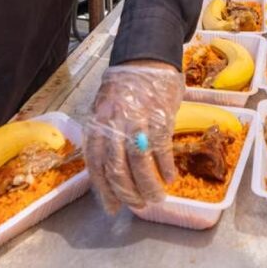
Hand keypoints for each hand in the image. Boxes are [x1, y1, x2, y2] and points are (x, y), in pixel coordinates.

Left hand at [82, 62, 182, 212]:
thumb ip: (104, 137)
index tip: (112, 208)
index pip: (96, 165)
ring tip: (156, 198)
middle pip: (117, 169)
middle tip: (138, 205)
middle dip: (127, 194)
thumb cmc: (125, 88)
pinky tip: (170, 178)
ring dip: (149, 187)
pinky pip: (161, 149)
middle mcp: (113, 124)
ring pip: (140, 164)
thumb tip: (109, 172)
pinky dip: (165, 167)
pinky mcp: (159, 118)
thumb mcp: (105, 110)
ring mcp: (137, 121)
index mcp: (97, 124)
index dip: (104, 191)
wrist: (145, 59)